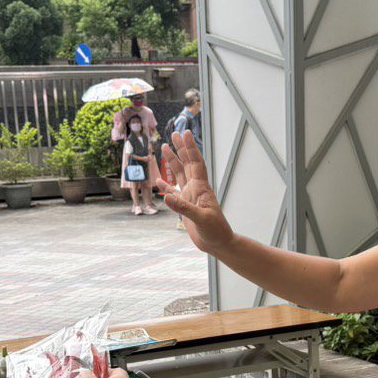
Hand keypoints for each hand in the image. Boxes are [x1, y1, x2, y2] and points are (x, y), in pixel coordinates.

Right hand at [162, 132, 234, 255]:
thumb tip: (166, 196)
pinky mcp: (185, 207)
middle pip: (187, 164)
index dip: (191, 148)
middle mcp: (196, 189)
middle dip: (181, 148)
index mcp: (201, 188)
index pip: (195, 163)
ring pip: (180, 174)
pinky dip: (166, 185)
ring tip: (165, 148)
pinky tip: (159, 180)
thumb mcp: (201, 219)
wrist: (218, 244)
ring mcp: (190, 197)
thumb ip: (183, 208)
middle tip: (174, 133)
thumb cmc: (215, 232)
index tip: (185, 133)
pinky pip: (173, 193)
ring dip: (173, 161)